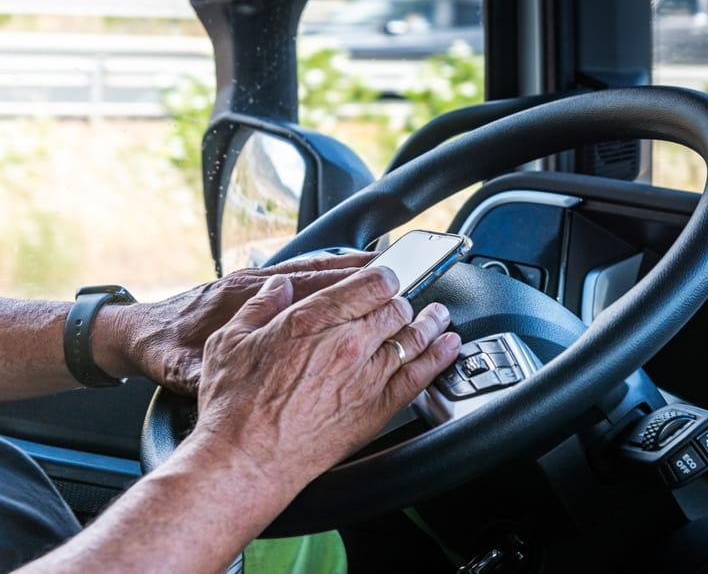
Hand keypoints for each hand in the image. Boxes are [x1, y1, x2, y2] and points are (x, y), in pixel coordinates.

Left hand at [98, 253, 373, 393]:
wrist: (137, 331)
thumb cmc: (162, 349)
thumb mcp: (180, 369)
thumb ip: (203, 369)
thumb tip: (222, 376)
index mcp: (236, 300)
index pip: (296, 288)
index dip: (336, 287)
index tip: (369, 284)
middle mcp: (250, 284)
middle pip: (311, 270)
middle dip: (353, 270)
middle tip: (392, 269)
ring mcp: (254, 282)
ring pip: (308, 267)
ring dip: (344, 267)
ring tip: (382, 268)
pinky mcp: (254, 286)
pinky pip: (297, 274)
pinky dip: (326, 271)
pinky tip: (349, 278)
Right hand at [188, 266, 460, 490]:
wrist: (247, 460)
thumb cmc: (235, 406)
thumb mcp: (231, 341)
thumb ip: (260, 306)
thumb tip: (278, 288)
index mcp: (315, 318)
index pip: (370, 283)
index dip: (384, 276)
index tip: (386, 277)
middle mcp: (348, 342)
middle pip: (396, 307)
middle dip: (404, 300)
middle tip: (407, 299)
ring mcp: (368, 375)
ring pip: (414, 337)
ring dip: (431, 321)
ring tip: (439, 315)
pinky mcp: (378, 408)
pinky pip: (421, 375)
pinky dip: (440, 357)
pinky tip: (449, 347)